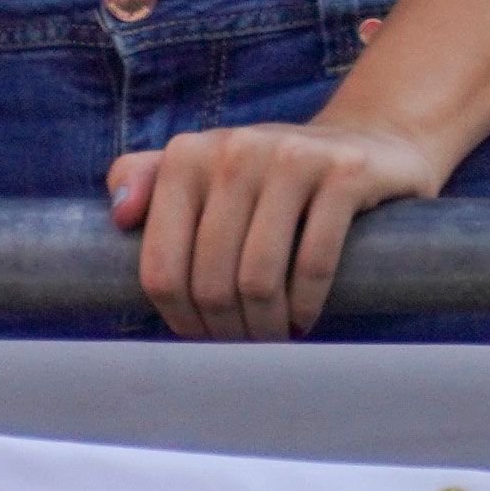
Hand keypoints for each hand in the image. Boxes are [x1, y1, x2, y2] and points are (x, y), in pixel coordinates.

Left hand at [106, 110, 449, 341]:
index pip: (161, 268)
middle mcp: (235, 147)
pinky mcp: (346, 172)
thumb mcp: (207, 172)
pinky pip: (314, 263)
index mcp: (188, 155)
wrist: (370, 145)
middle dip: (226, 330)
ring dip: (266, 327)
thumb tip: (119, 216)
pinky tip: (306, 317)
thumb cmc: (271, 179)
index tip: (202, 336)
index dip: (179, 319)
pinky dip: (306, 306)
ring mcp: (293, 156)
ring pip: (258, 278)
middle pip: (210, 281)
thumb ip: (148, 181)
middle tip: (245, 345)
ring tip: (275, 336)